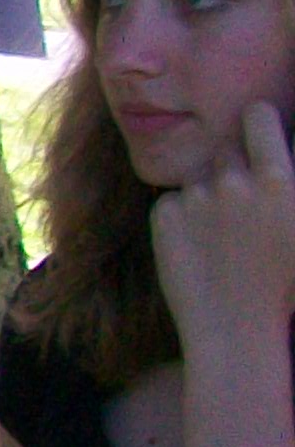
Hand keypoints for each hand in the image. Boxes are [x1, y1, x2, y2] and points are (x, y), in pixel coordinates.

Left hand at [151, 103, 294, 357]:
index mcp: (281, 180)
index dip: (256, 122)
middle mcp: (236, 183)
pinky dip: (182, 218)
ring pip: (196, 176)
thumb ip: (287, 181)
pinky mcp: (164, 217)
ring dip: (206, 193)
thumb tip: (276, 168)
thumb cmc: (285, 284)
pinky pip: (172, 201)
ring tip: (224, 235)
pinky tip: (201, 250)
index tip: (257, 129)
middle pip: (224, 147)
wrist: (238, 331)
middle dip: (232, 165)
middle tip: (242, 202)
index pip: (258, 116)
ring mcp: (196, 199)